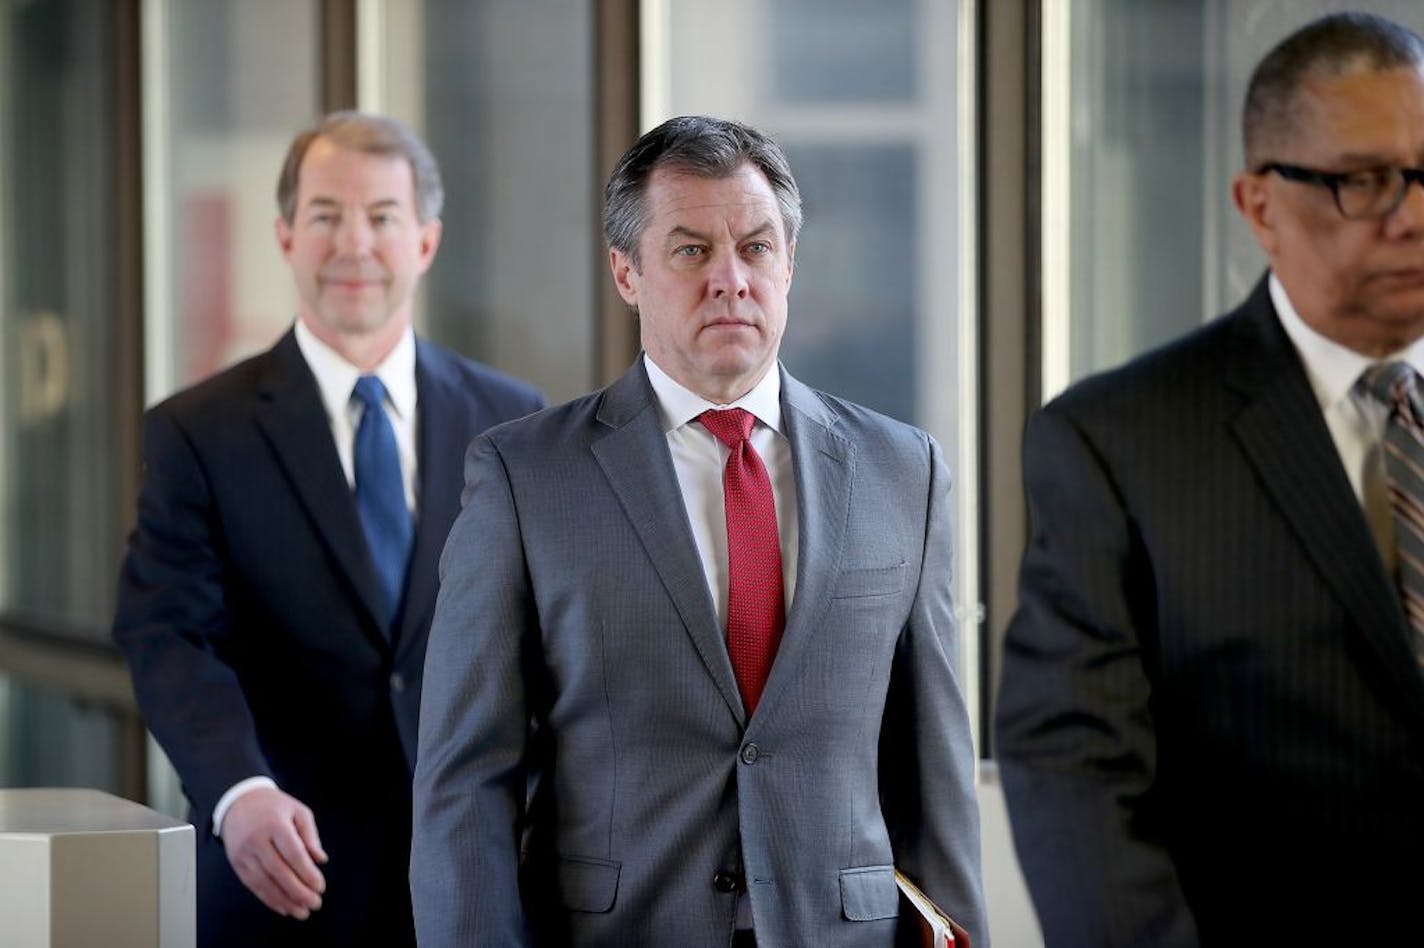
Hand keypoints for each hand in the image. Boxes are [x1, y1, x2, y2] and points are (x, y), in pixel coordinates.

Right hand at [221, 786, 328, 918]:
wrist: (239, 801)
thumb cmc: (273, 807)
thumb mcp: (298, 811)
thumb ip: (310, 836)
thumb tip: (320, 860)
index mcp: (274, 824)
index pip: (293, 854)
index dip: (307, 873)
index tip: (320, 886)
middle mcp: (256, 840)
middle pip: (279, 871)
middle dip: (298, 891)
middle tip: (314, 903)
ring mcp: (244, 853)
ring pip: (264, 883)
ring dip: (284, 900)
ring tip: (301, 911)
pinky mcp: (236, 863)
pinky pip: (253, 885)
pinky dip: (268, 899)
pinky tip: (283, 907)